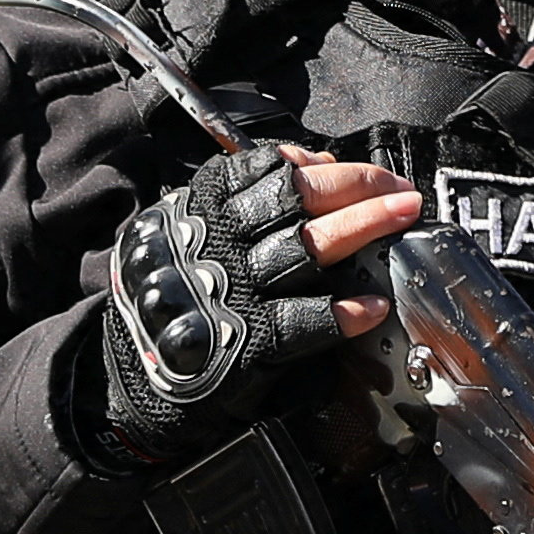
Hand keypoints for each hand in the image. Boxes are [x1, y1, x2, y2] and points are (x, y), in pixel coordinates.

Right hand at [88, 149, 418, 469]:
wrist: (131, 368)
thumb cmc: (175, 291)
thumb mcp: (189, 225)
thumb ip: (244, 194)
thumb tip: (315, 165)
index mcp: (202, 209)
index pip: (266, 170)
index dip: (321, 166)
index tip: (360, 171)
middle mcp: (218, 244)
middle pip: (295, 201)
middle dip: (357, 189)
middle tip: (401, 191)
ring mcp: (232, 292)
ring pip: (306, 250)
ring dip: (361, 230)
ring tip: (401, 221)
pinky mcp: (246, 343)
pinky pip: (302, 322)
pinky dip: (342, 313)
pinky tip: (373, 305)